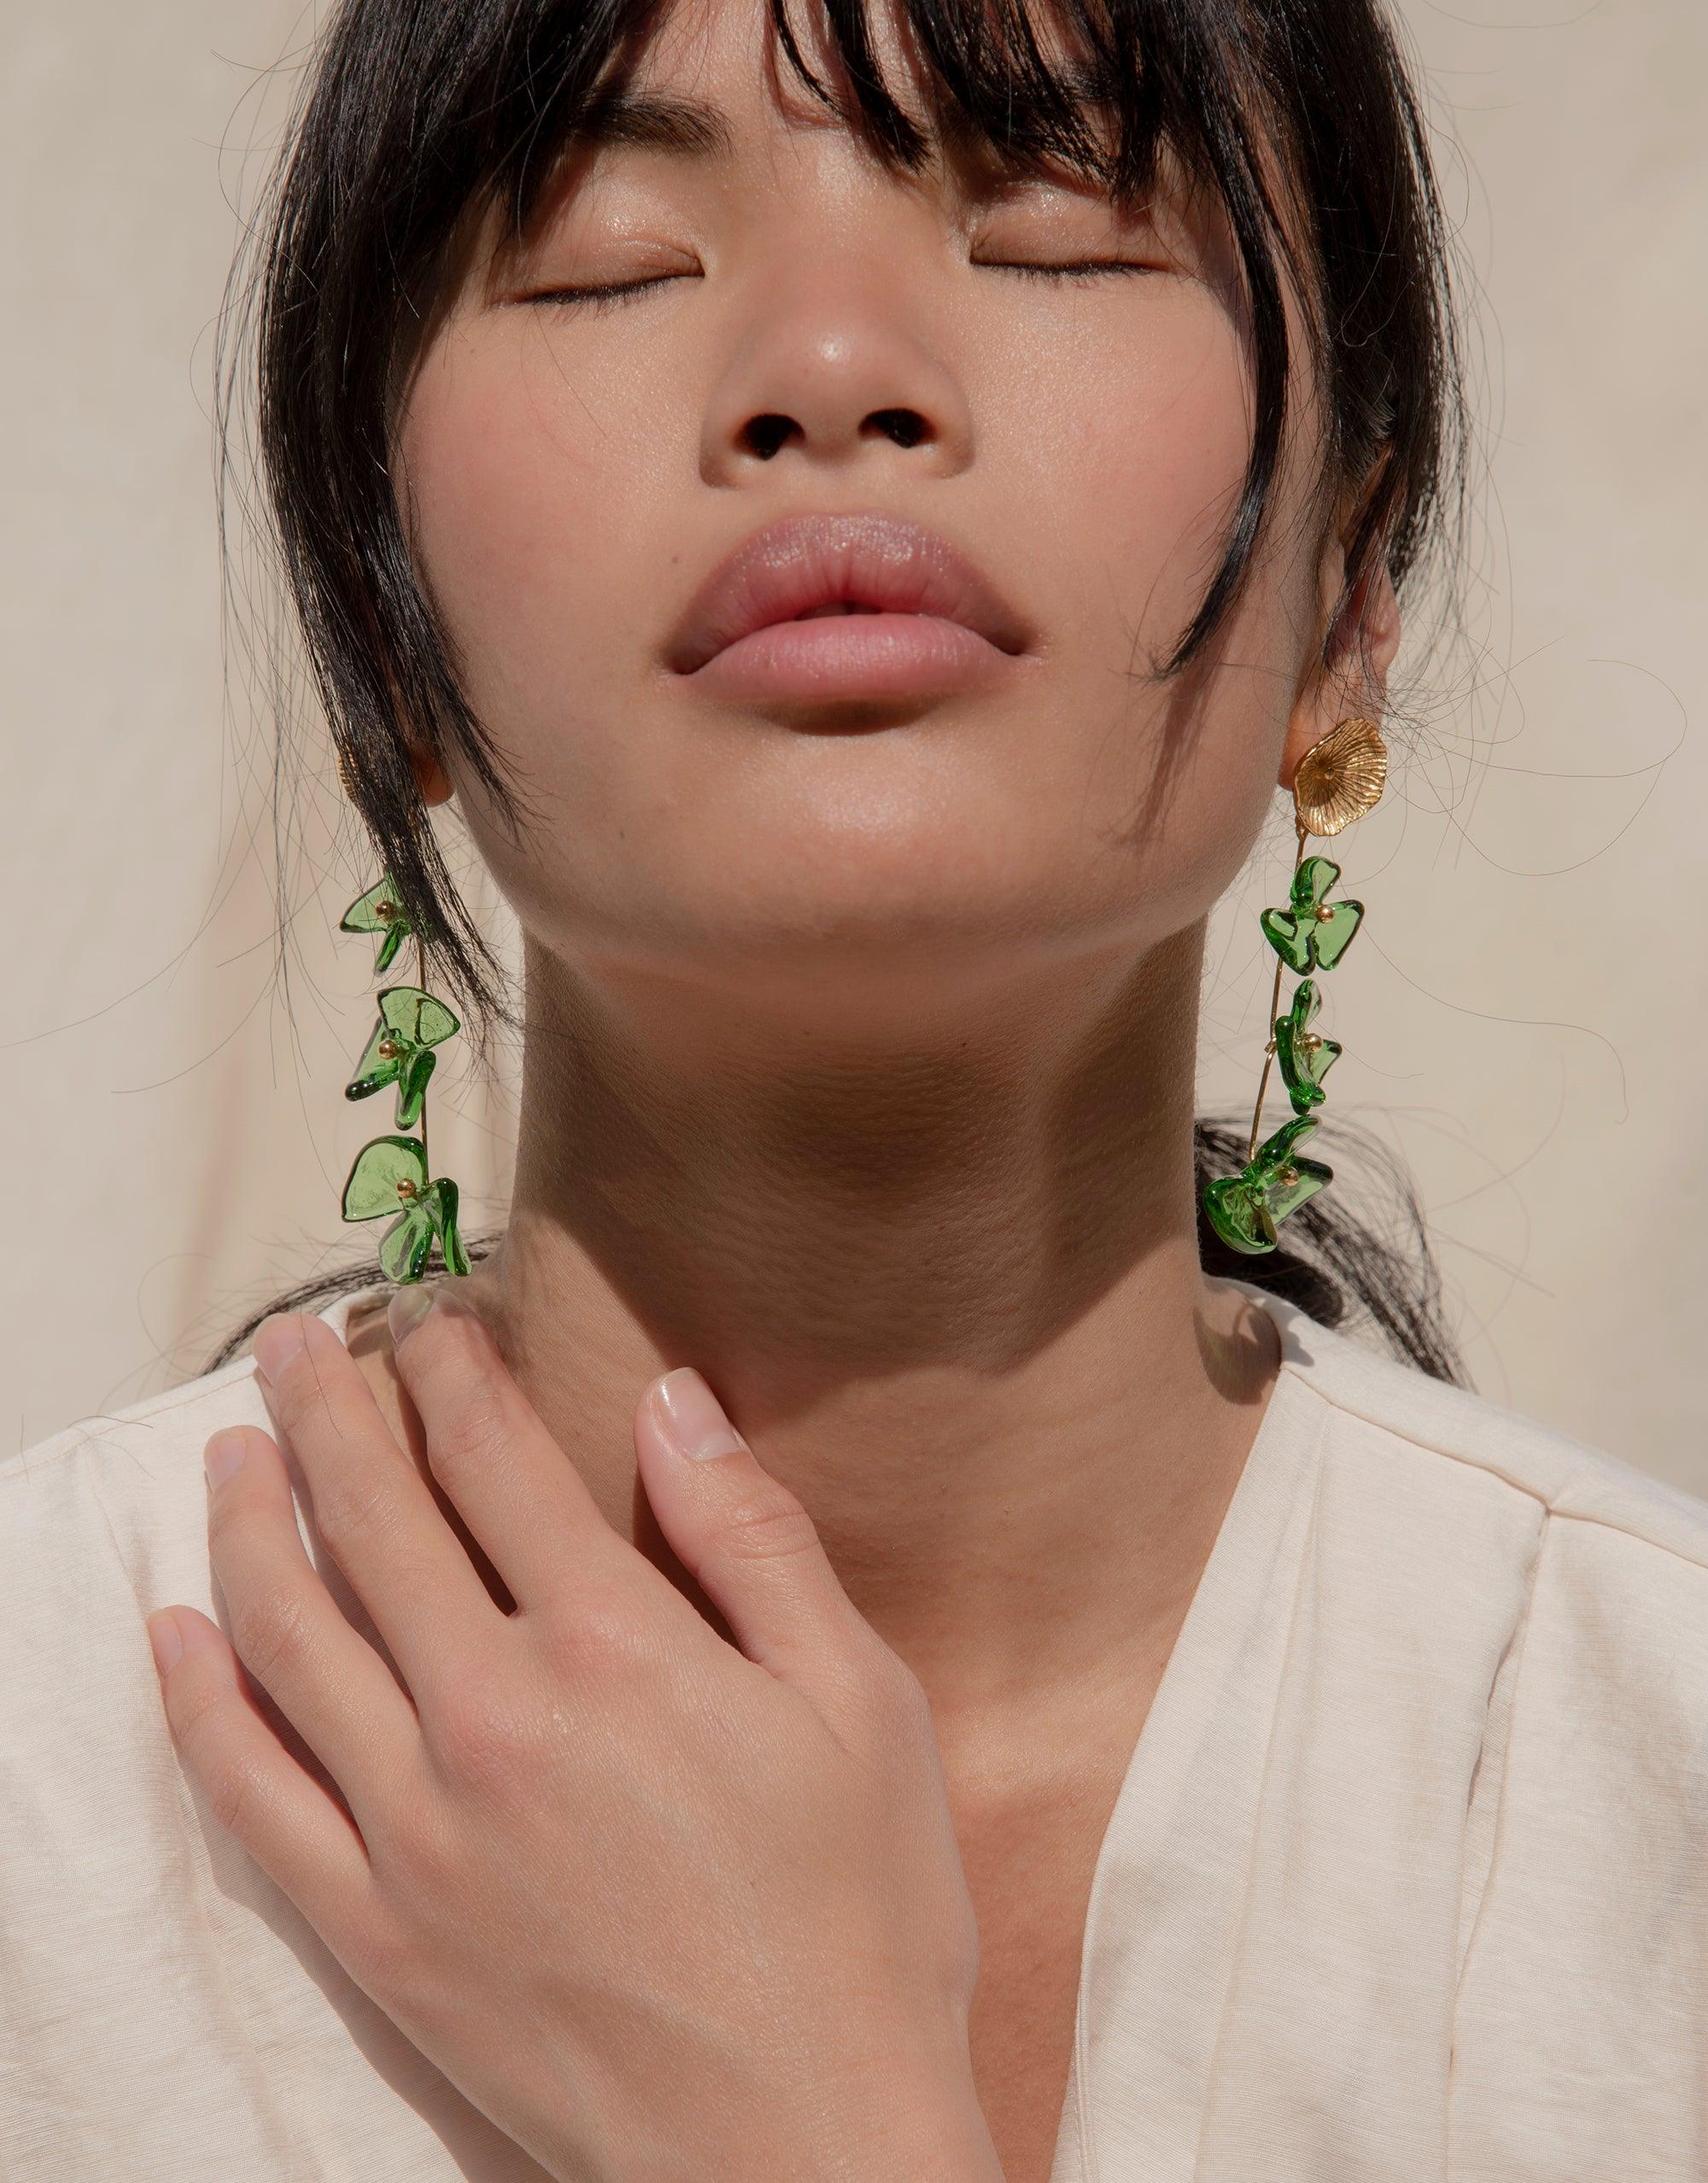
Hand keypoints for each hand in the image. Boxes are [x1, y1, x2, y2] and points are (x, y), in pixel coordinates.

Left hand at [144, 1287, 1003, 2182]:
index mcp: (615, 1648)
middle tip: (293, 1341)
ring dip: (249, 1523)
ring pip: (290, 1634)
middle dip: (325, 1410)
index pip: (494, 1462)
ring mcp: (417, 1829)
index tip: (422, 1316)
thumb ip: (752, 1538)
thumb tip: (674, 1401)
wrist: (800, 2149)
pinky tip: (177, 1634)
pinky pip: (253, 1792)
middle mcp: (492, 1719)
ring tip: (231, 1452)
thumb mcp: (856, 1699)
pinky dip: (199, 1700)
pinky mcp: (376, 1930)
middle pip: (373, 1520)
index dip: (449, 1370)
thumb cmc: (860, 1916)